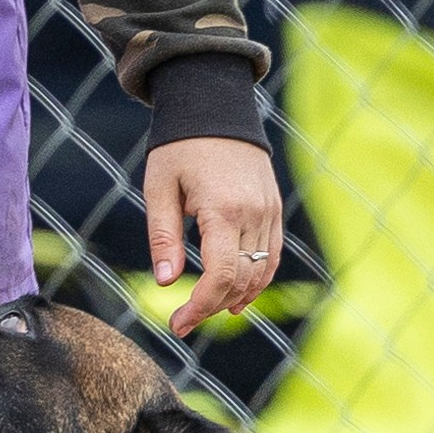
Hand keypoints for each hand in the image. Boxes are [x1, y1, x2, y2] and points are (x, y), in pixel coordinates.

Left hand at [144, 137, 283, 335]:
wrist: (216, 107)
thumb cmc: (179, 147)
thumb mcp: (159, 188)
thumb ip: (163, 237)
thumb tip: (166, 282)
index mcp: (223, 209)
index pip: (222, 275)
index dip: (201, 306)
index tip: (177, 324)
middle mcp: (253, 213)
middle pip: (242, 280)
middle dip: (212, 307)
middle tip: (183, 322)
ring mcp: (269, 211)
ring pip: (262, 271)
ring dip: (237, 297)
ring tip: (207, 311)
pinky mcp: (274, 207)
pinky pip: (272, 254)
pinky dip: (257, 278)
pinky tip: (236, 295)